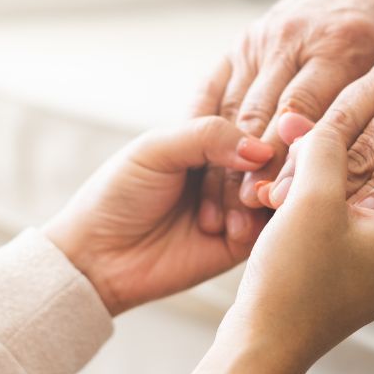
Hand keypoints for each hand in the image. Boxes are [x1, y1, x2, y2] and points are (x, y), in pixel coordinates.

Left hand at [45, 117, 273, 315]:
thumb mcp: (157, 150)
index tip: (254, 138)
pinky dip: (258, 223)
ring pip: (274, 187)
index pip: (253, 116)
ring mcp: (238, 203)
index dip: (259, 124)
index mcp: (207, 137)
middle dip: (255, 168)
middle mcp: (228, 167)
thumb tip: (261, 148)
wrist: (99, 256)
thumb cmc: (117, 195)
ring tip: (220, 217)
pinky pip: (271, 226)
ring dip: (254, 196)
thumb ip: (208, 136)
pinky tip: (232, 229)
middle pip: (270, 153)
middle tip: (236, 189)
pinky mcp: (242, 242)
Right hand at [192, 0, 373, 238]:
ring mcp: (260, 41)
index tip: (279, 208)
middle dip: (252, 172)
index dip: (289, 166)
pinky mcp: (238, 46)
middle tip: (244, 218)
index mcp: (340, 45)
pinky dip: (205, 139)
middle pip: (264, 118)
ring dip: (223, 164)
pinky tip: (205, 178)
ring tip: (219, 213)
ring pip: (233, 113)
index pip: (304, 116)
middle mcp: (294, 39)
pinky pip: (211, 96)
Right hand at [218, 122, 373, 370]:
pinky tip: (306, 190)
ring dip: (360, 184)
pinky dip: (342, 208)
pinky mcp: (355, 283)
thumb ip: (326, 148)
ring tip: (327, 156)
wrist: (264, 345)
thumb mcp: (312, 198)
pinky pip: (361, 233)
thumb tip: (329, 121)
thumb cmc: (297, 279)